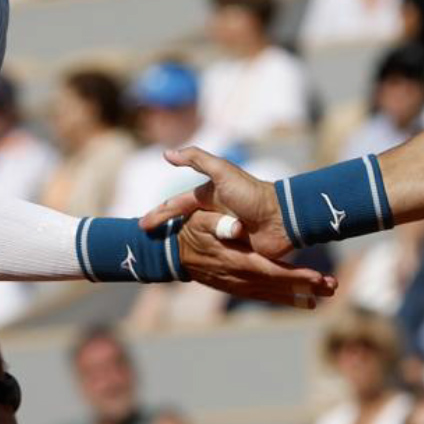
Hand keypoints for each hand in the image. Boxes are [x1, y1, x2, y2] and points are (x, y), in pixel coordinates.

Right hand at [142, 147, 293, 257]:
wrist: (282, 217)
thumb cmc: (252, 193)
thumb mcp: (223, 173)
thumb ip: (197, 160)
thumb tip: (167, 153)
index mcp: (208, 198)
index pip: (177, 206)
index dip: (159, 215)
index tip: (141, 226)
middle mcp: (214, 214)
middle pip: (183, 225)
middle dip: (165, 234)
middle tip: (144, 246)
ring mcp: (224, 232)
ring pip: (197, 242)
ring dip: (181, 250)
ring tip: (162, 261)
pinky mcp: (235, 249)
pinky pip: (215, 255)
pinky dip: (203, 262)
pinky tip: (191, 270)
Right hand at [175, 209, 336, 307]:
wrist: (173, 252)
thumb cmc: (190, 230)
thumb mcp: (199, 220)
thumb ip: (218, 223)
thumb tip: (235, 227)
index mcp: (236, 260)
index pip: (271, 271)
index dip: (294, 276)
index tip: (316, 277)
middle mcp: (240, 276)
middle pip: (278, 285)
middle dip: (305, 287)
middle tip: (332, 287)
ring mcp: (239, 284)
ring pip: (274, 292)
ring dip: (300, 294)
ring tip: (326, 295)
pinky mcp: (238, 287)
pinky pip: (264, 294)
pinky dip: (284, 298)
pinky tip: (303, 300)